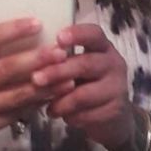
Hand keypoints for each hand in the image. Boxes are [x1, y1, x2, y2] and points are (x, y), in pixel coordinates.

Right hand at [0, 13, 74, 146]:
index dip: (14, 30)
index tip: (37, 22)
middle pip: (8, 67)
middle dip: (36, 58)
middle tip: (60, 50)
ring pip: (18, 94)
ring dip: (46, 84)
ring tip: (68, 75)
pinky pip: (20, 111)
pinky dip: (39, 102)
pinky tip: (56, 93)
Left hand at [31, 23, 137, 150]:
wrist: (112, 114)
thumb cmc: (87, 83)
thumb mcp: (77, 66)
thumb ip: (61, 60)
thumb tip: (32, 59)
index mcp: (102, 47)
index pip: (94, 34)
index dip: (77, 34)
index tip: (58, 38)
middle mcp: (113, 63)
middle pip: (85, 64)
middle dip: (58, 71)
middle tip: (36, 78)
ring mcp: (117, 87)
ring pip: (84, 94)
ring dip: (61, 102)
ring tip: (49, 108)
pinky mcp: (116, 109)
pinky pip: (88, 114)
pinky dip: (71, 117)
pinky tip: (63, 117)